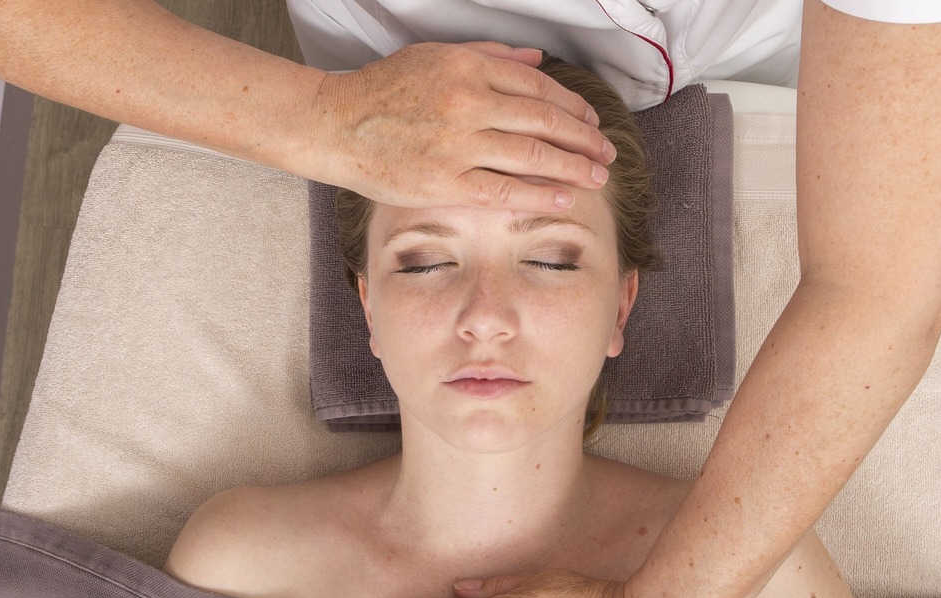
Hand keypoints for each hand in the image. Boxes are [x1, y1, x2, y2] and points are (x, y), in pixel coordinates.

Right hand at [308, 42, 614, 211]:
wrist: (335, 125)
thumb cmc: (382, 91)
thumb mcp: (434, 56)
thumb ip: (488, 56)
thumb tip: (536, 60)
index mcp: (467, 67)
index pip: (537, 87)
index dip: (571, 107)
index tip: (590, 122)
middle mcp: (467, 102)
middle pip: (543, 120)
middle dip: (582, 139)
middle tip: (605, 153)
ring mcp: (457, 144)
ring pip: (530, 155)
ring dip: (571, 167)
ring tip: (595, 178)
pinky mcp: (444, 182)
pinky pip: (503, 190)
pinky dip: (538, 194)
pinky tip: (562, 198)